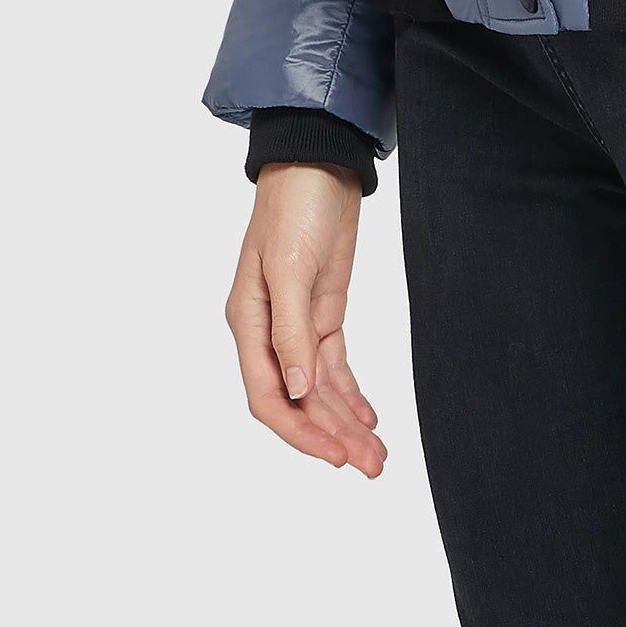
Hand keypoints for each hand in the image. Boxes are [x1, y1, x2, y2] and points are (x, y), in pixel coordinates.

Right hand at [226, 163, 386, 476]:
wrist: (320, 160)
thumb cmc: (295, 206)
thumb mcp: (291, 267)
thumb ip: (291, 332)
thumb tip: (295, 392)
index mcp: (248, 322)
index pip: (269, 398)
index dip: (300, 434)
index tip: (334, 458)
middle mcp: (269, 330)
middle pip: (298, 402)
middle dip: (331, 437)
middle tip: (371, 466)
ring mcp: (296, 322)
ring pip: (318, 389)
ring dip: (345, 422)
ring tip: (377, 455)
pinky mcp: (321, 310)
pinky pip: (332, 365)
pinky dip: (350, 394)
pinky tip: (368, 418)